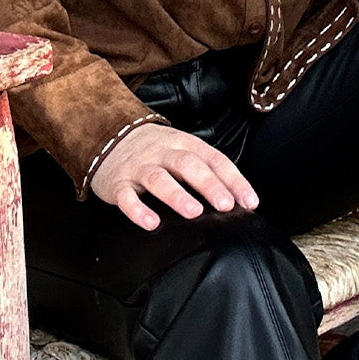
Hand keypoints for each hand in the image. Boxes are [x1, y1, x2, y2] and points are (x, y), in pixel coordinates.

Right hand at [91, 122, 259, 229]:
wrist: (108, 135)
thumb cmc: (155, 151)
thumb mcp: (182, 151)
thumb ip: (205, 170)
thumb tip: (238, 200)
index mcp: (184, 144)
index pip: (214, 159)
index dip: (233, 180)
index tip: (250, 202)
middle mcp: (163, 152)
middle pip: (188, 165)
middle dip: (208, 184)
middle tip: (225, 205)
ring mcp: (139, 166)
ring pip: (158, 178)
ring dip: (177, 195)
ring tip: (194, 212)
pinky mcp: (118, 183)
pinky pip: (127, 196)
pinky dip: (138, 210)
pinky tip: (151, 224)